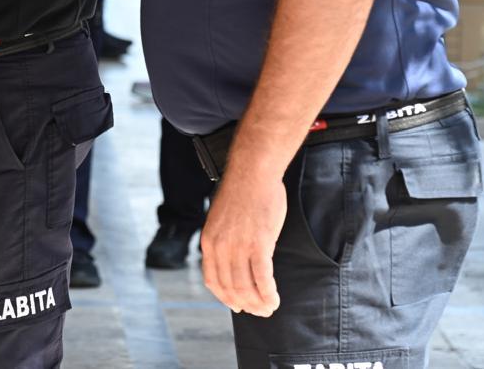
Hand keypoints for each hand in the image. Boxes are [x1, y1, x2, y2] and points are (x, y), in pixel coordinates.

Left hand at [200, 154, 285, 317]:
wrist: (252, 173)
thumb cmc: (241, 192)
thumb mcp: (220, 219)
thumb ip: (223, 240)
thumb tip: (231, 260)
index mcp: (208, 242)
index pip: (213, 281)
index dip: (225, 298)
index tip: (236, 306)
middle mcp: (220, 248)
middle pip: (231, 288)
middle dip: (246, 304)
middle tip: (259, 312)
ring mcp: (239, 247)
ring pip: (247, 287)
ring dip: (259, 303)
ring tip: (269, 308)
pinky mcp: (259, 244)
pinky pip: (263, 278)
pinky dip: (269, 294)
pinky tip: (274, 300)